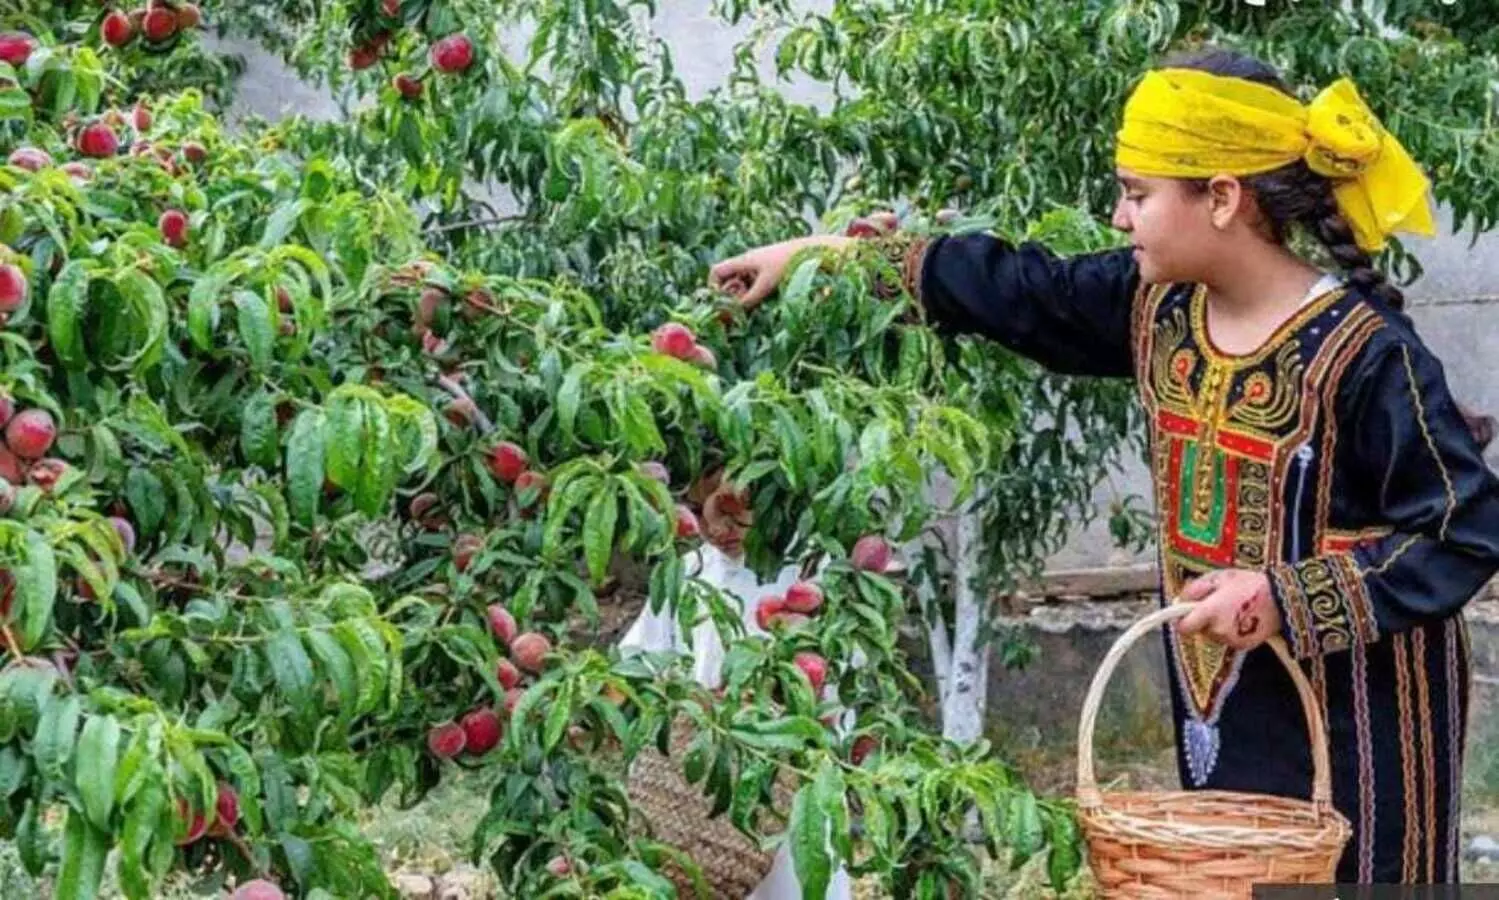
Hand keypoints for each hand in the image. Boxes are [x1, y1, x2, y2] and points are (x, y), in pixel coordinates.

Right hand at [708, 234, 852, 308]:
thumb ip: (749, 299)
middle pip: (728, 278)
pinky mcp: (770, 269)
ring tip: (756, 301)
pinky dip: (756, 291)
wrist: (812, 251)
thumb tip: (734, 313)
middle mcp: (749, 261)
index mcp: (744, 260)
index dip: (714, 287)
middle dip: (730, 294)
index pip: (717, 271)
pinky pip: (755, 282)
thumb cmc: (789, 264)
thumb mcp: (766, 285)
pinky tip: (767, 297)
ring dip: (744, 294)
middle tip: (742, 304)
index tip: (722, 302)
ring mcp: (759, 265)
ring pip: (742, 282)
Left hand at [1174, 569, 1280, 649]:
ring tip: (1232, 609)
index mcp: (1210, 611)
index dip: (1180, 620)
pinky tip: (1241, 618)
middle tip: (1216, 603)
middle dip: (1202, 618)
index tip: (1183, 613)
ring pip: (1212, 635)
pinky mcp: (1243, 646)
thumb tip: (1178, 600)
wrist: (1282, 599)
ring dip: (1216, 625)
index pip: (1183, 628)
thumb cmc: (1249, 584)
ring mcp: (1231, 640)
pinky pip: (1226, 639)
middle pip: (1198, 630)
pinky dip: (1229, 631)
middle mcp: (1218, 630)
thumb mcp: (1218, 577)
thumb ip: (1194, 589)